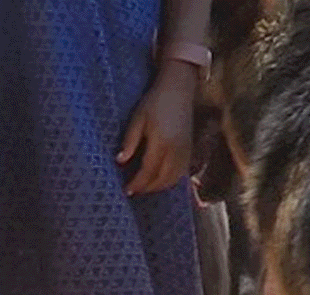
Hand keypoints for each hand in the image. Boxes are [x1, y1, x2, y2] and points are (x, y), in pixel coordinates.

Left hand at [117, 65, 196, 195]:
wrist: (179, 89)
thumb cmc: (155, 102)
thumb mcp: (137, 119)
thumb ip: (129, 141)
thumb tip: (119, 161)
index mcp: (162, 142)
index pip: (148, 171)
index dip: (137, 184)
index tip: (125, 190)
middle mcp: (177, 149)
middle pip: (162, 179)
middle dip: (147, 188)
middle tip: (133, 190)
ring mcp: (186, 149)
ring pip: (174, 178)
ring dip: (159, 186)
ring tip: (144, 186)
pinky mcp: (190, 148)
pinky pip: (182, 172)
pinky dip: (170, 180)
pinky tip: (159, 179)